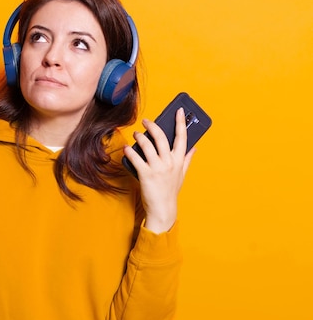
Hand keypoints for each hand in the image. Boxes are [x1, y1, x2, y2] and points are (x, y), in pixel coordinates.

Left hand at [123, 108, 194, 233]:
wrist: (163, 208)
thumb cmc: (171, 191)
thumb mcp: (182, 175)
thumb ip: (187, 160)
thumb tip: (194, 147)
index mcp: (179, 160)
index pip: (182, 137)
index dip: (181, 122)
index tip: (179, 111)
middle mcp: (169, 162)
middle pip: (161, 137)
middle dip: (153, 126)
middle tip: (146, 121)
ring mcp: (157, 168)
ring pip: (147, 145)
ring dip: (139, 137)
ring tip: (136, 134)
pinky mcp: (146, 174)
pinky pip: (135, 158)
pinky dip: (129, 151)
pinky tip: (126, 148)